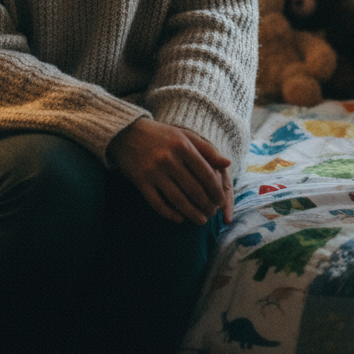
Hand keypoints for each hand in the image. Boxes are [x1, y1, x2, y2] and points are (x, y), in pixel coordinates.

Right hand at [107, 117, 230, 224]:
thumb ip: (207, 150)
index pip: (206, 174)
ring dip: (192, 214)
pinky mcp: (140, 181)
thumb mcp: (185, 136)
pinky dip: (170, 214)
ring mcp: (153, 171)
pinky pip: (158, 204)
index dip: (216, 191)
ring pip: (178, 200)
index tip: (221, 202)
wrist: (126, 133)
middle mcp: (169, 159)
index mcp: (182, 146)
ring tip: (201, 220)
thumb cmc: (161, 135)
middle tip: (212, 214)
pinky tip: (180, 219)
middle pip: (193, 190)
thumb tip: (227, 164)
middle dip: (206, 205)